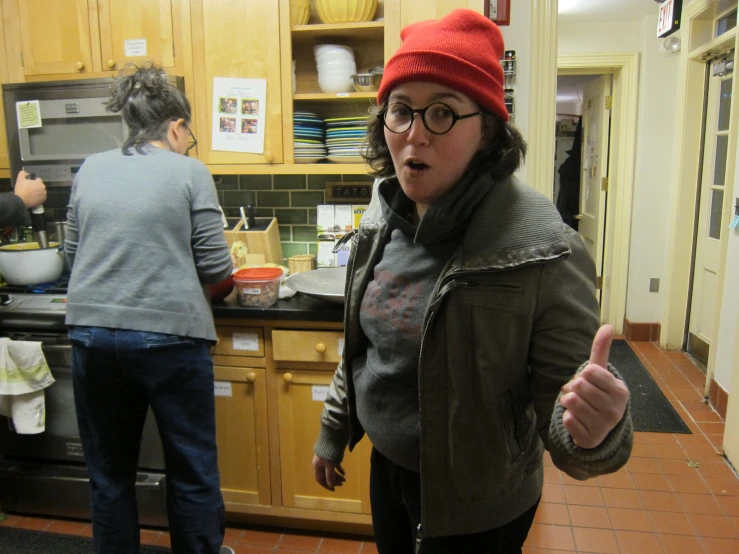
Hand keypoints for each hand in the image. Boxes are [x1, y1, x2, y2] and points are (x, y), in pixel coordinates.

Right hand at [14, 171, 45, 208]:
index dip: (33, 181)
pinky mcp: (42, 201)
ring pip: (41, 192)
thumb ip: (23, 173)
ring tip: (31, 194)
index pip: (38, 180)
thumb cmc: (21, 189)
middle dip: (36, 186)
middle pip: (40, 186)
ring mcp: (44, 195)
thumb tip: (26, 173)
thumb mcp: (20, 179)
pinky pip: (41, 197)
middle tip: (29, 189)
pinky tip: (33, 197)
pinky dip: (38, 197)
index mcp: (39, 183)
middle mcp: (43, 189)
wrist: (20, 200)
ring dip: (38, 192)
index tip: (29, 183)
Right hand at [312, 454, 345, 490]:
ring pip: (331, 470)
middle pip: (326, 475)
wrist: (332, 436)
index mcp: (317, 466)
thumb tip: (330, 486)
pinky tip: (344, 473)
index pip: (320, 479)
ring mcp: (326, 459)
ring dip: (337, 475)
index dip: (326, 485)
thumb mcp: (329, 464)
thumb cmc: (329, 452)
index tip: (333, 490)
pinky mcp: (331, 455)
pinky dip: (338, 469)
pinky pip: (334, 465)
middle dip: (334, 480)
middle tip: (342, 484)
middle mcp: (320, 464)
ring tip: (345, 479)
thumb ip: (329, 475)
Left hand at [559, 324, 629, 448]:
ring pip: (571, 402)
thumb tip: (607, 325)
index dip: (582, 375)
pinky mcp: (590, 439)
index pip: (590, 372)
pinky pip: (568, 421)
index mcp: (619, 391)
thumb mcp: (599, 372)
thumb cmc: (597, 394)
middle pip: (578, 386)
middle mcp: (615, 410)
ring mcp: (604, 427)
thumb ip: (601, 350)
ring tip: (576, 406)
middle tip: (579, 395)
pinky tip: (577, 420)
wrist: (598, 428)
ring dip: (567, 402)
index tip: (587, 382)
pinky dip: (567, 418)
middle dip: (572, 388)